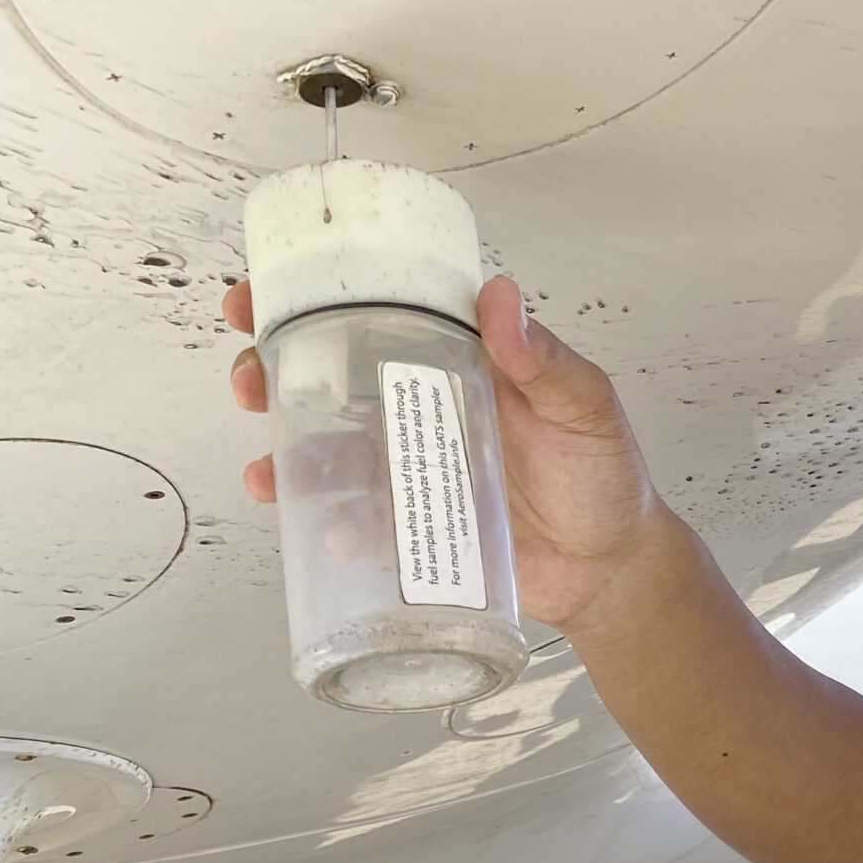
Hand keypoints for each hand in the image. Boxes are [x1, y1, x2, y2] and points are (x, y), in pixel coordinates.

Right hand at [223, 276, 672, 632]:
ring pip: (325, 447)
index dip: (312, 296)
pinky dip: (327, 523)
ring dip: (283, 451)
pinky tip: (329, 532)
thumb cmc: (603, 477)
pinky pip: (353, 519)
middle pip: (327, 375)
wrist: (611, 569)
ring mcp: (411, 466)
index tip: (262, 292)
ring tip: (268, 471)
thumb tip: (501, 298)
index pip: (378, 311)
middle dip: (271, 370)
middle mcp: (421, 407)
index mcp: (456, 362)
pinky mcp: (411, 523)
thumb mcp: (586, 408)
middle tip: (251, 379)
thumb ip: (547, 361)